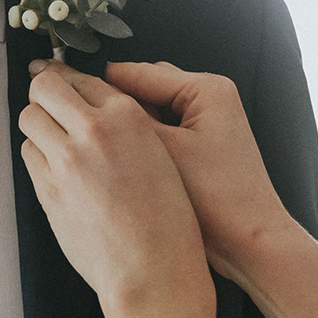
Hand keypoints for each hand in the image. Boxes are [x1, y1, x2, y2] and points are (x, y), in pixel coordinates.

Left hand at [20, 61, 213, 314]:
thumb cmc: (166, 222)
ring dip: (39, 126)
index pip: (82, 79)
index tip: (58, 80)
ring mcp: (67, 159)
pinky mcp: (48, 188)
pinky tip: (57, 172)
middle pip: (45, 88)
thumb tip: (90, 110)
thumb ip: (123, 126)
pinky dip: (38, 157)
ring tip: (55, 143)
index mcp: (128, 117)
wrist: (153, 270)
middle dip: (43, 94)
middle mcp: (94, 130)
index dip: (68, 81)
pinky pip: (29, 154)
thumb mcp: (159, 155)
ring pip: (30, 118)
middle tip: (49, 106)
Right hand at [100, 62, 298, 288]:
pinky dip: (143, 144)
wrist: (251, 244)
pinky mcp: (201, 148)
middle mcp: (209, 99)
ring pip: (151, 114)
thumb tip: (92, 101)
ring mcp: (206, 124)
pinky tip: (124, 163)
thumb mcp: (165, 152)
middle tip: (83, 127)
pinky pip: (162, 135)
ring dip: (129, 128)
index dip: (100, 87)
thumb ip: (128, 121)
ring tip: (102, 148)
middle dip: (116, 109)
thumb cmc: (221, 200)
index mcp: (206, 89)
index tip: (66, 94)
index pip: (138, 73)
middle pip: (144, 90)